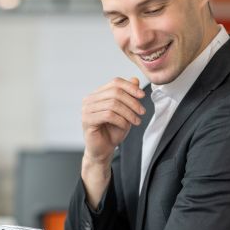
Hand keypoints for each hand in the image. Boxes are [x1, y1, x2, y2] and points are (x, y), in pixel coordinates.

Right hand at [80, 77, 144, 206]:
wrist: (103, 150)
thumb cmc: (113, 131)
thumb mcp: (125, 111)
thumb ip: (128, 96)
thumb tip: (135, 79)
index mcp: (98, 94)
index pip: (115, 83)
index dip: (130, 87)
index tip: (142, 96)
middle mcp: (89, 99)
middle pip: (115, 92)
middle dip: (132, 101)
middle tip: (142, 112)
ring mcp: (86, 110)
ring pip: (113, 104)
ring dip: (128, 113)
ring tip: (136, 121)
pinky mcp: (87, 120)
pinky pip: (108, 115)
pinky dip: (121, 120)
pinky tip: (125, 126)